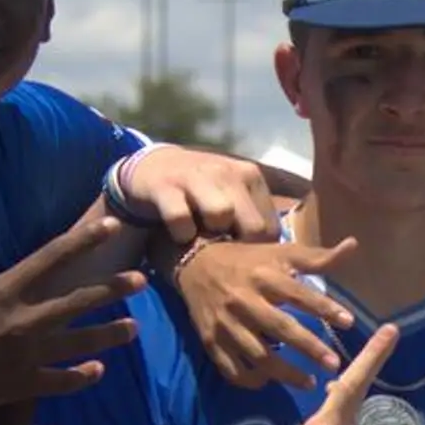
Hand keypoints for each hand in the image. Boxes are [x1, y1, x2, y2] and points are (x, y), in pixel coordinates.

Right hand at [0, 217, 145, 420]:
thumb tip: (12, 291)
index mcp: (3, 292)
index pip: (53, 258)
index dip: (85, 240)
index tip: (112, 226)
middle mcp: (23, 320)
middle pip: (80, 300)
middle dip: (114, 289)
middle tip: (141, 280)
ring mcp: (27, 355)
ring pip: (82, 342)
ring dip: (110, 334)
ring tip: (133, 329)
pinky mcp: (22, 386)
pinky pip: (63, 380)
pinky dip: (82, 376)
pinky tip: (97, 372)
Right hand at [118, 146, 279, 243]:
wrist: (150, 166)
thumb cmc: (199, 191)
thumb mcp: (231, 195)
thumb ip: (252, 217)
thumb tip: (274, 256)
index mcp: (250, 176)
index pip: (271, 227)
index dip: (260, 252)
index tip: (244, 259)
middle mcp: (227, 172)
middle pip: (253, 225)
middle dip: (240, 249)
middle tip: (223, 258)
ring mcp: (196, 176)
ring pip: (221, 214)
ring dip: (210, 237)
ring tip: (201, 241)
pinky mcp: (165, 186)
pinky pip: (180, 218)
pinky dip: (181, 234)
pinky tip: (179, 236)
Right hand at [174, 236, 358, 388]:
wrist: (196, 265)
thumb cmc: (248, 260)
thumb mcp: (281, 253)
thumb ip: (317, 257)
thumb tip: (353, 245)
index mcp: (264, 276)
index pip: (298, 294)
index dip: (324, 308)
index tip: (349, 322)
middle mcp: (244, 301)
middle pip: (279, 328)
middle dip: (309, 347)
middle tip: (334, 364)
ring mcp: (226, 324)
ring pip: (257, 354)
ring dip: (285, 373)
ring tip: (310, 383)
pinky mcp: (211, 341)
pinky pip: (231, 368)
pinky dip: (250, 379)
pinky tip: (269, 382)